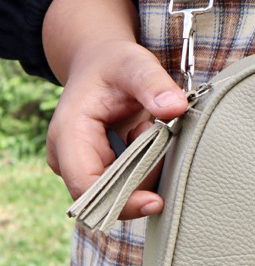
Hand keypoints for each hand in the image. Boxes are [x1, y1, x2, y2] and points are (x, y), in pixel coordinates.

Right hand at [43, 0, 186, 219]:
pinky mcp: (100, 171)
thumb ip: (153, 83)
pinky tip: (145, 139)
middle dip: (141, 178)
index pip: (86, 186)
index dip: (120, 201)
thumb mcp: (134, 63)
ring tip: (146, 128)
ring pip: (122, 193)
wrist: (103, 65)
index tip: (156, 202)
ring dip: (146, 169)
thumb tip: (176, 108)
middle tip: (154, 134)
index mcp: (68, 134)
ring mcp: (83, 166)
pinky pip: (129, 185)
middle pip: (107, 196)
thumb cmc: (114, 65)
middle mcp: (68, 157)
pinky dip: (146, 168)